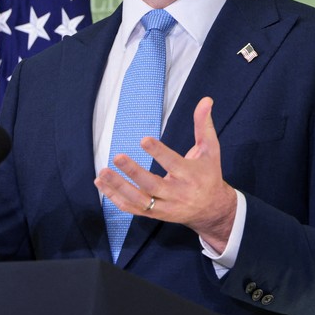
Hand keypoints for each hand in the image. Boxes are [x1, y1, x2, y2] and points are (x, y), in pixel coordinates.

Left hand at [94, 97, 237, 252]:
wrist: (213, 209)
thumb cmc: (209, 174)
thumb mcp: (211, 149)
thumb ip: (204, 125)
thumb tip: (206, 99)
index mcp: (190, 175)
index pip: (172, 163)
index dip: (158, 152)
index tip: (143, 139)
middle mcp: (177, 194)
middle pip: (152, 185)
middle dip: (133, 172)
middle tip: (117, 157)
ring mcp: (165, 206)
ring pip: (139, 200)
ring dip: (118, 187)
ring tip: (102, 173)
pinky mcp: (155, 214)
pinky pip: (133, 209)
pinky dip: (116, 199)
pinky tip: (101, 185)